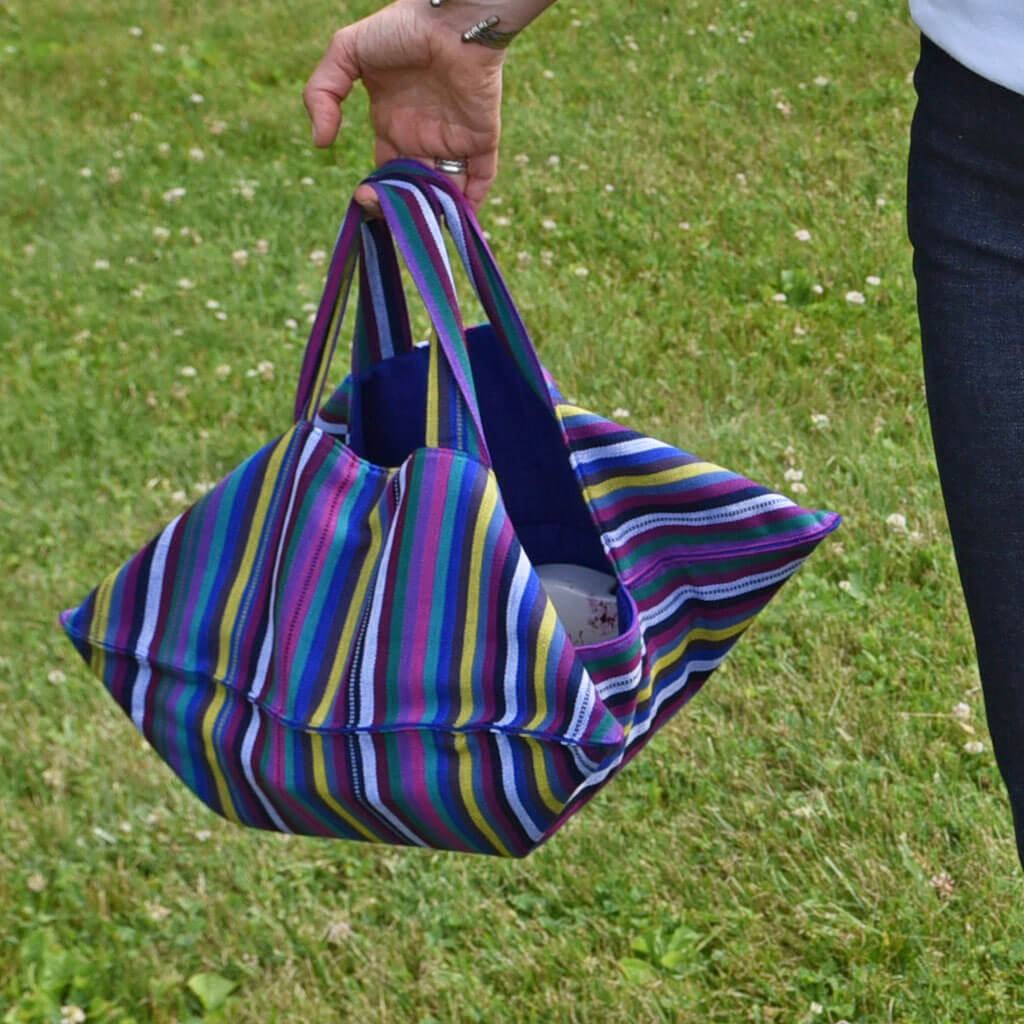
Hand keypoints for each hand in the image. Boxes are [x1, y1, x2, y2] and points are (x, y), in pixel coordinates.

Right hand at [304, 0, 504, 213]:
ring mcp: (453, 140)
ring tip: (422, 224)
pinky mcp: (482, 139)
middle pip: (413, 189)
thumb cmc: (400, 29)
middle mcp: (422, 138)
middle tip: (392, 216)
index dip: (377, 192)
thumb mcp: (346, 52)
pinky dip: (473, 203)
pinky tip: (459, 219)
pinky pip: (481, 179)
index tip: (366, 200)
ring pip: (445, 191)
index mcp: (392, 123)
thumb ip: (321, 92)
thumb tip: (320, 142)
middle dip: (403, 210)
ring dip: (435, 211)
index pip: (384, 172)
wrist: (449, 19)